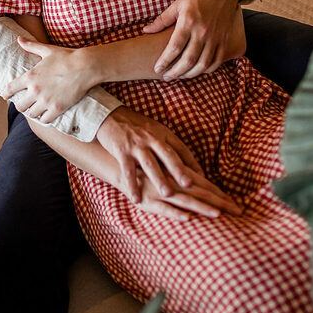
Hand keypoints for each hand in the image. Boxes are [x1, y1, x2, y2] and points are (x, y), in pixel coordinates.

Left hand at [5, 37, 96, 123]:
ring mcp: (46, 101)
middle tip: (25, 104)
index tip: (5, 96)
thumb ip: (31, 46)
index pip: (10, 89)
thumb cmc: (67, 57)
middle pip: (19, 106)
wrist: (85, 67)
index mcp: (30, 76)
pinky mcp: (57, 108)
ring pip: (31, 114)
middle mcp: (35, 90)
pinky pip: (45, 120)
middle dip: (21, 105)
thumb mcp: (47, 50)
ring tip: (36, 110)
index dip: (6, 93)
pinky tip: (46, 115)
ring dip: (33, 112)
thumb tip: (19, 39)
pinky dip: (44, 118)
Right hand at [96, 107, 239, 217]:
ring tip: (168, 194)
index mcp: (162, 133)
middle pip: (168, 156)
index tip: (203, 178)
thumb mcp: (154, 129)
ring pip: (150, 164)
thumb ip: (168, 144)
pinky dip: (132, 184)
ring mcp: (136, 144)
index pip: (181, 149)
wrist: (108, 115)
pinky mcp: (121, 150)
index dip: (192, 163)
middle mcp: (151, 138)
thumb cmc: (134, 125)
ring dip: (159, 179)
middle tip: (189, 185)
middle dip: (179, 171)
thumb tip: (186, 162)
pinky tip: (136, 198)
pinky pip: (128, 170)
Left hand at [143, 0, 244, 79]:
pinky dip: (207, 70)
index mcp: (188, 22)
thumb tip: (146, 31)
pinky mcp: (224, 40)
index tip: (157, 68)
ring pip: (202, 64)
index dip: (164, 61)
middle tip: (166, 77)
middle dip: (175, 72)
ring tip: (180, 76)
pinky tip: (197, 71)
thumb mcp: (176, 5)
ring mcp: (215, 37)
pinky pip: (217, 61)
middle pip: (188, 60)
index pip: (174, 48)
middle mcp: (202, 32)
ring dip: (190, 74)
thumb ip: (161, 20)